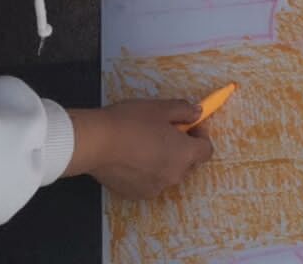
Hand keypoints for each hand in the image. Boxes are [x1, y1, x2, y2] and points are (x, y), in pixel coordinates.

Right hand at [68, 100, 212, 197]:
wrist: (96, 143)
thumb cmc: (131, 122)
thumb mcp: (161, 108)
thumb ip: (184, 110)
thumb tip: (198, 113)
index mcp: (184, 155)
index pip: (206, 150)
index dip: (200, 135)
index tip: (188, 125)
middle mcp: (173, 176)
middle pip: (189, 163)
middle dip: (183, 148)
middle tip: (166, 131)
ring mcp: (154, 188)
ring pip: (168, 173)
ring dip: (165, 160)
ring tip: (145, 143)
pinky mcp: (136, 194)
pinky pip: (150, 182)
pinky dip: (147, 171)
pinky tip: (131, 157)